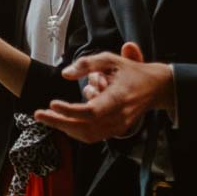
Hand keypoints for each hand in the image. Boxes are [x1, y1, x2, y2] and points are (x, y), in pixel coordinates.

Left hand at [34, 42, 174, 143]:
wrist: (157, 87)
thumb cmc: (132, 71)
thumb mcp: (111, 59)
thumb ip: (87, 64)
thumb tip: (65, 74)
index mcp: (118, 98)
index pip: (91, 111)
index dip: (70, 111)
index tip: (53, 103)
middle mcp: (119, 116)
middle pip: (84, 126)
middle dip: (59, 122)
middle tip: (39, 114)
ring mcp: (119, 126)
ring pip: (87, 135)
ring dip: (64, 127)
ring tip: (46, 117)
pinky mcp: (116, 130)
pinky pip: (92, 136)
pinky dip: (75, 130)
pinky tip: (61, 120)